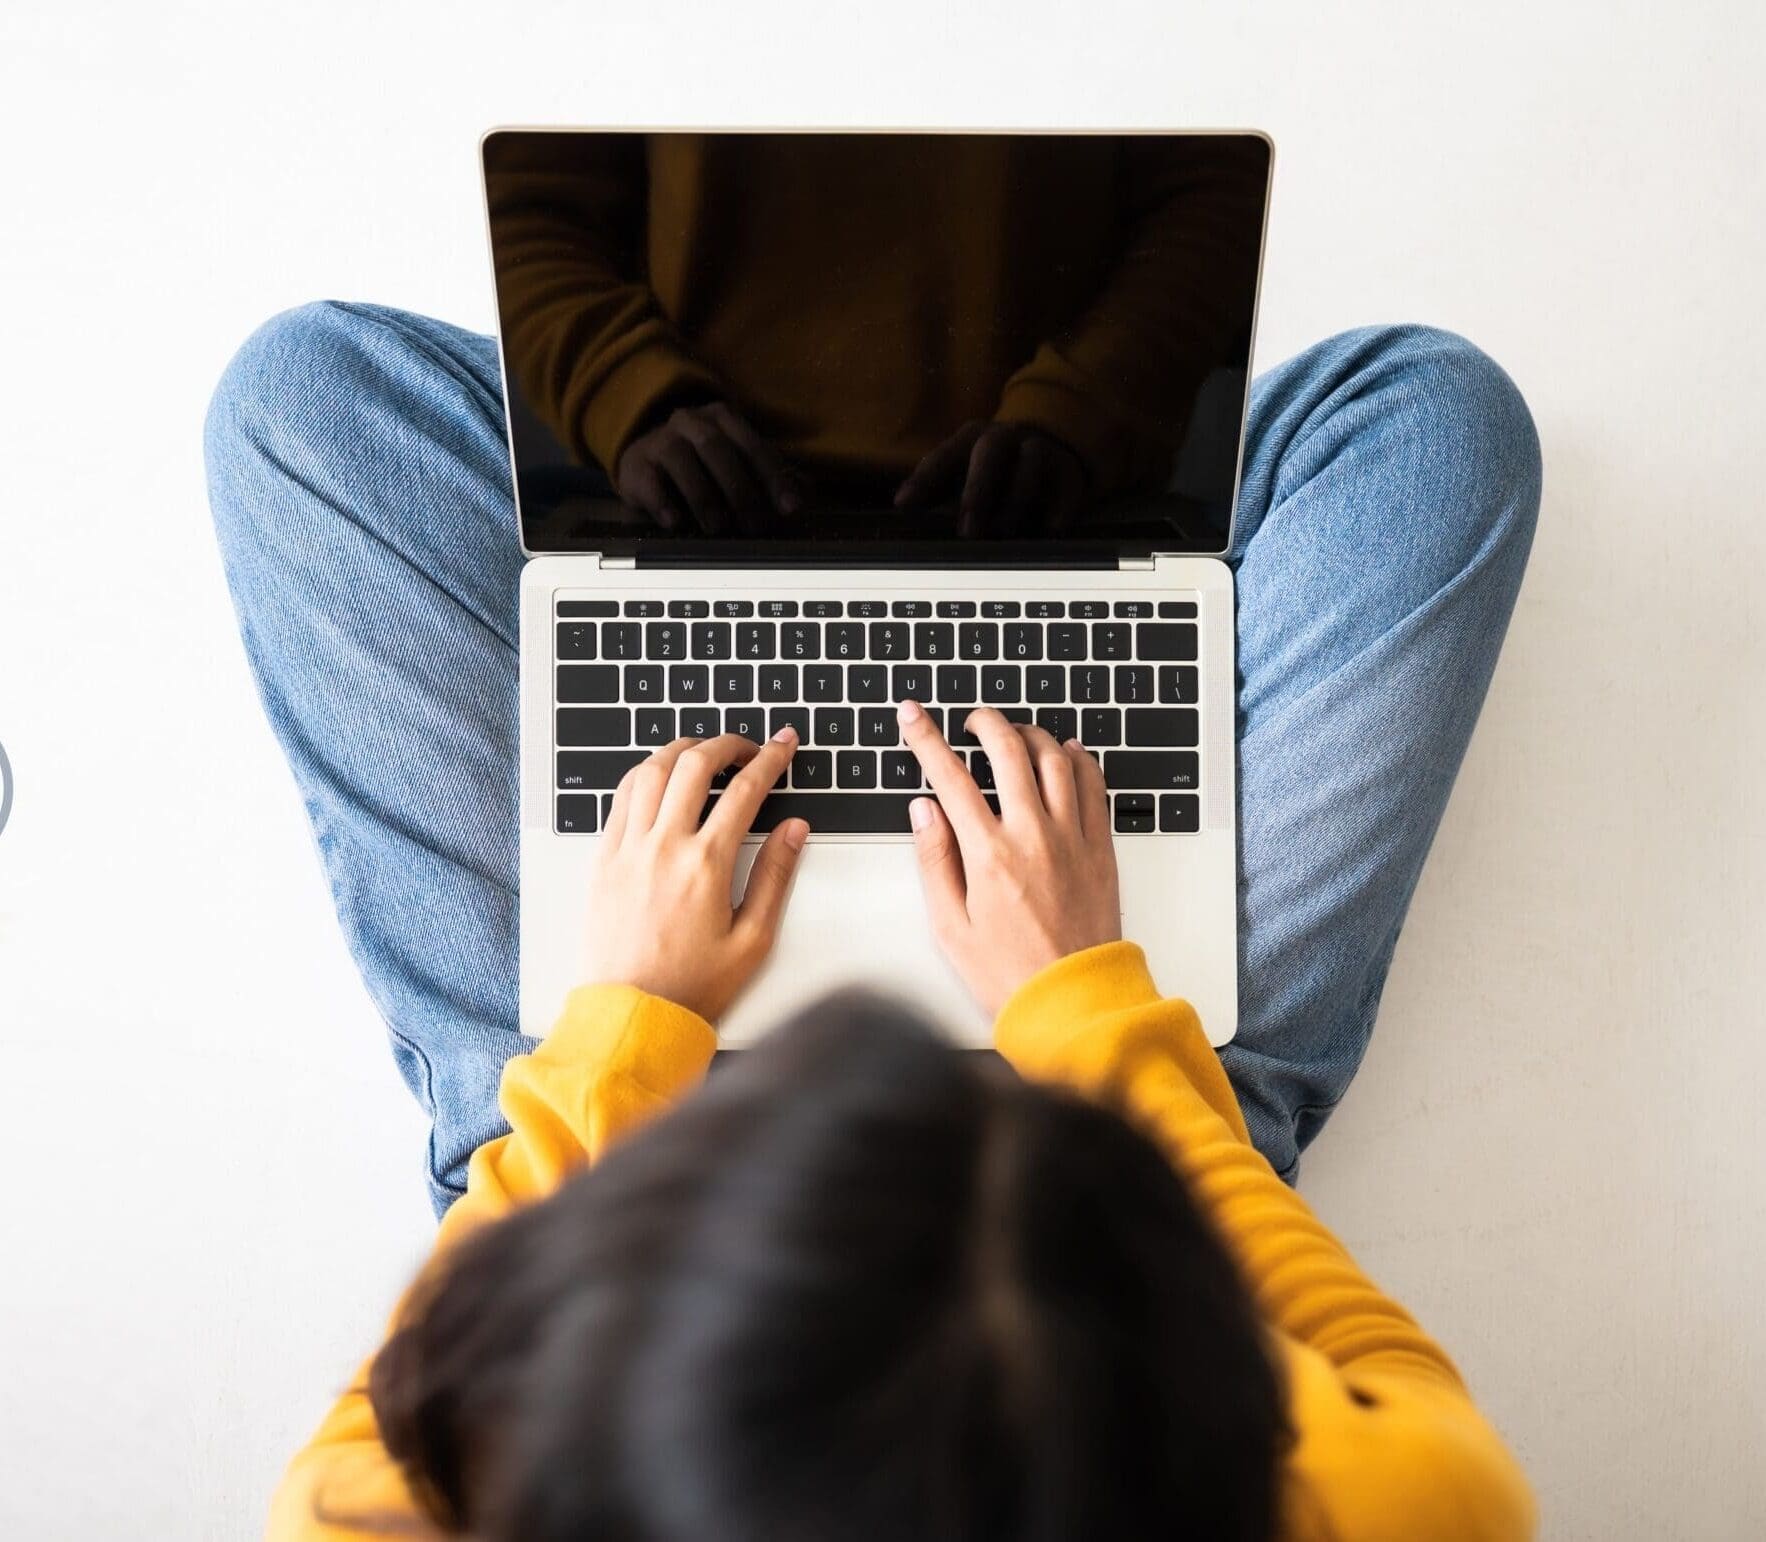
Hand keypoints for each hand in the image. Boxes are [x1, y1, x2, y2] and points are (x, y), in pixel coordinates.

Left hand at [585, 728, 809, 1019]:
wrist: (632, 1015)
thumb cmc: (692, 986)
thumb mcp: (752, 939)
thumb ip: (775, 876)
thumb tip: (794, 829)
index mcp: (705, 865)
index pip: (745, 790)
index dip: (770, 758)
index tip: (784, 744)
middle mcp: (663, 847)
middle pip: (695, 764)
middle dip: (726, 743)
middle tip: (746, 747)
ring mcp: (627, 849)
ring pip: (651, 770)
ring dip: (681, 750)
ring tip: (703, 753)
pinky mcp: (603, 859)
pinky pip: (621, 797)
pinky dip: (645, 775)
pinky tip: (660, 779)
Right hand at [616, 402, 808, 535]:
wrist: (648, 461)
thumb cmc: (704, 467)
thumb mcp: (740, 467)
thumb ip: (772, 480)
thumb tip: (804, 497)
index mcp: (725, 420)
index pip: (754, 446)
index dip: (774, 477)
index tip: (789, 508)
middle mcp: (692, 422)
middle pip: (718, 448)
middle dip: (741, 489)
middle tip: (755, 526)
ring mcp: (660, 440)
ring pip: (680, 457)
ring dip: (703, 495)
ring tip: (718, 527)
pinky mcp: (636, 464)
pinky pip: (648, 480)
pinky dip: (662, 501)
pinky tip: (675, 522)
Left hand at [894, 420, 1087, 536]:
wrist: (1050, 446)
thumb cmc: (993, 469)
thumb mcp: (961, 471)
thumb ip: (932, 488)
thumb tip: (900, 503)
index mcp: (972, 438)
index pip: (944, 455)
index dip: (924, 479)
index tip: (904, 505)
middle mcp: (1005, 438)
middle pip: (990, 453)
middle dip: (978, 491)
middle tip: (968, 531)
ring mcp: (1040, 452)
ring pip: (1030, 465)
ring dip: (1015, 500)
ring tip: (1004, 533)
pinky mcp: (1069, 473)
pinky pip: (1067, 489)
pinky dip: (1058, 510)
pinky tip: (1048, 532)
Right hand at [896, 700, 1120, 1014]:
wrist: (1073, 1002)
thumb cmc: (1009, 975)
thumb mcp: (950, 926)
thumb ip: (935, 860)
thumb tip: (924, 810)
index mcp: (988, 855)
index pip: (950, 776)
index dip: (927, 738)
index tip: (915, 716)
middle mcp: (1033, 836)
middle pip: (1008, 751)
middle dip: (985, 723)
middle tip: (972, 720)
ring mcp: (1072, 839)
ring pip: (1055, 760)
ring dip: (1031, 735)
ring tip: (1015, 735)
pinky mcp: (1100, 848)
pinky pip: (1094, 786)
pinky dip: (1078, 760)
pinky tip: (1066, 755)